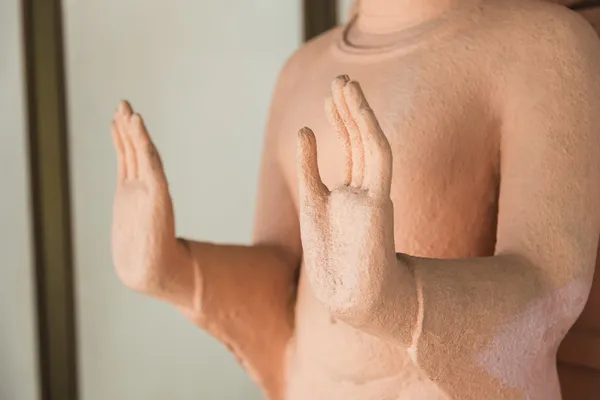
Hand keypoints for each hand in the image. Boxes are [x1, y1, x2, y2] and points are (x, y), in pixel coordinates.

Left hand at [110, 101, 177, 292]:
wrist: (152, 271)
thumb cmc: (143, 258)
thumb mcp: (130, 231)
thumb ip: (132, 219)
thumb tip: (129, 217)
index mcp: (133, 194)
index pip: (128, 159)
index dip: (123, 138)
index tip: (118, 119)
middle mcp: (140, 187)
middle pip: (133, 150)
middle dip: (127, 126)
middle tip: (122, 103)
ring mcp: (148, 189)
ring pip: (139, 152)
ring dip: (133, 129)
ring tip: (126, 109)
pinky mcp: (157, 194)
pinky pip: (148, 162)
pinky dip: (143, 142)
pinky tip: (137, 125)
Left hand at [297, 76, 397, 323]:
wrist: (351, 297)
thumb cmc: (333, 260)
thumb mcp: (313, 203)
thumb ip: (308, 168)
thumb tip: (304, 130)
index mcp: (351, 193)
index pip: (349, 148)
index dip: (340, 121)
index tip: (329, 98)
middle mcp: (366, 189)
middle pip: (358, 140)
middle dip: (349, 109)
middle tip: (339, 79)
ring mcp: (375, 195)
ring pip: (369, 143)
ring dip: (359, 112)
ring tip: (346, 83)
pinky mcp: (380, 203)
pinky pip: (378, 159)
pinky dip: (368, 131)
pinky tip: (354, 108)